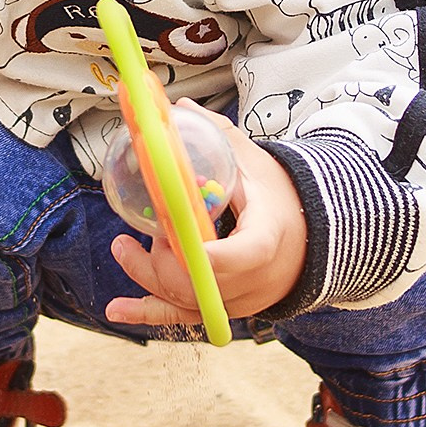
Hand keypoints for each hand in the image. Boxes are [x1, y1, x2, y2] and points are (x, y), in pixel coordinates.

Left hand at [105, 124, 306, 333]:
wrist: (308, 239)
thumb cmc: (278, 196)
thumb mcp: (254, 163)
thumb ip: (217, 139)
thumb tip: (180, 108)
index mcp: (267, 240)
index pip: (242, 255)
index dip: (207, 254)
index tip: (171, 235)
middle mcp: (255, 280)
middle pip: (202, 282)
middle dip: (163, 258)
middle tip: (149, 229)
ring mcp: (238, 301)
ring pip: (186, 301)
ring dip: (148, 274)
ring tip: (123, 247)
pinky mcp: (223, 310)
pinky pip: (182, 318)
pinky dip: (147, 313)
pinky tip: (116, 310)